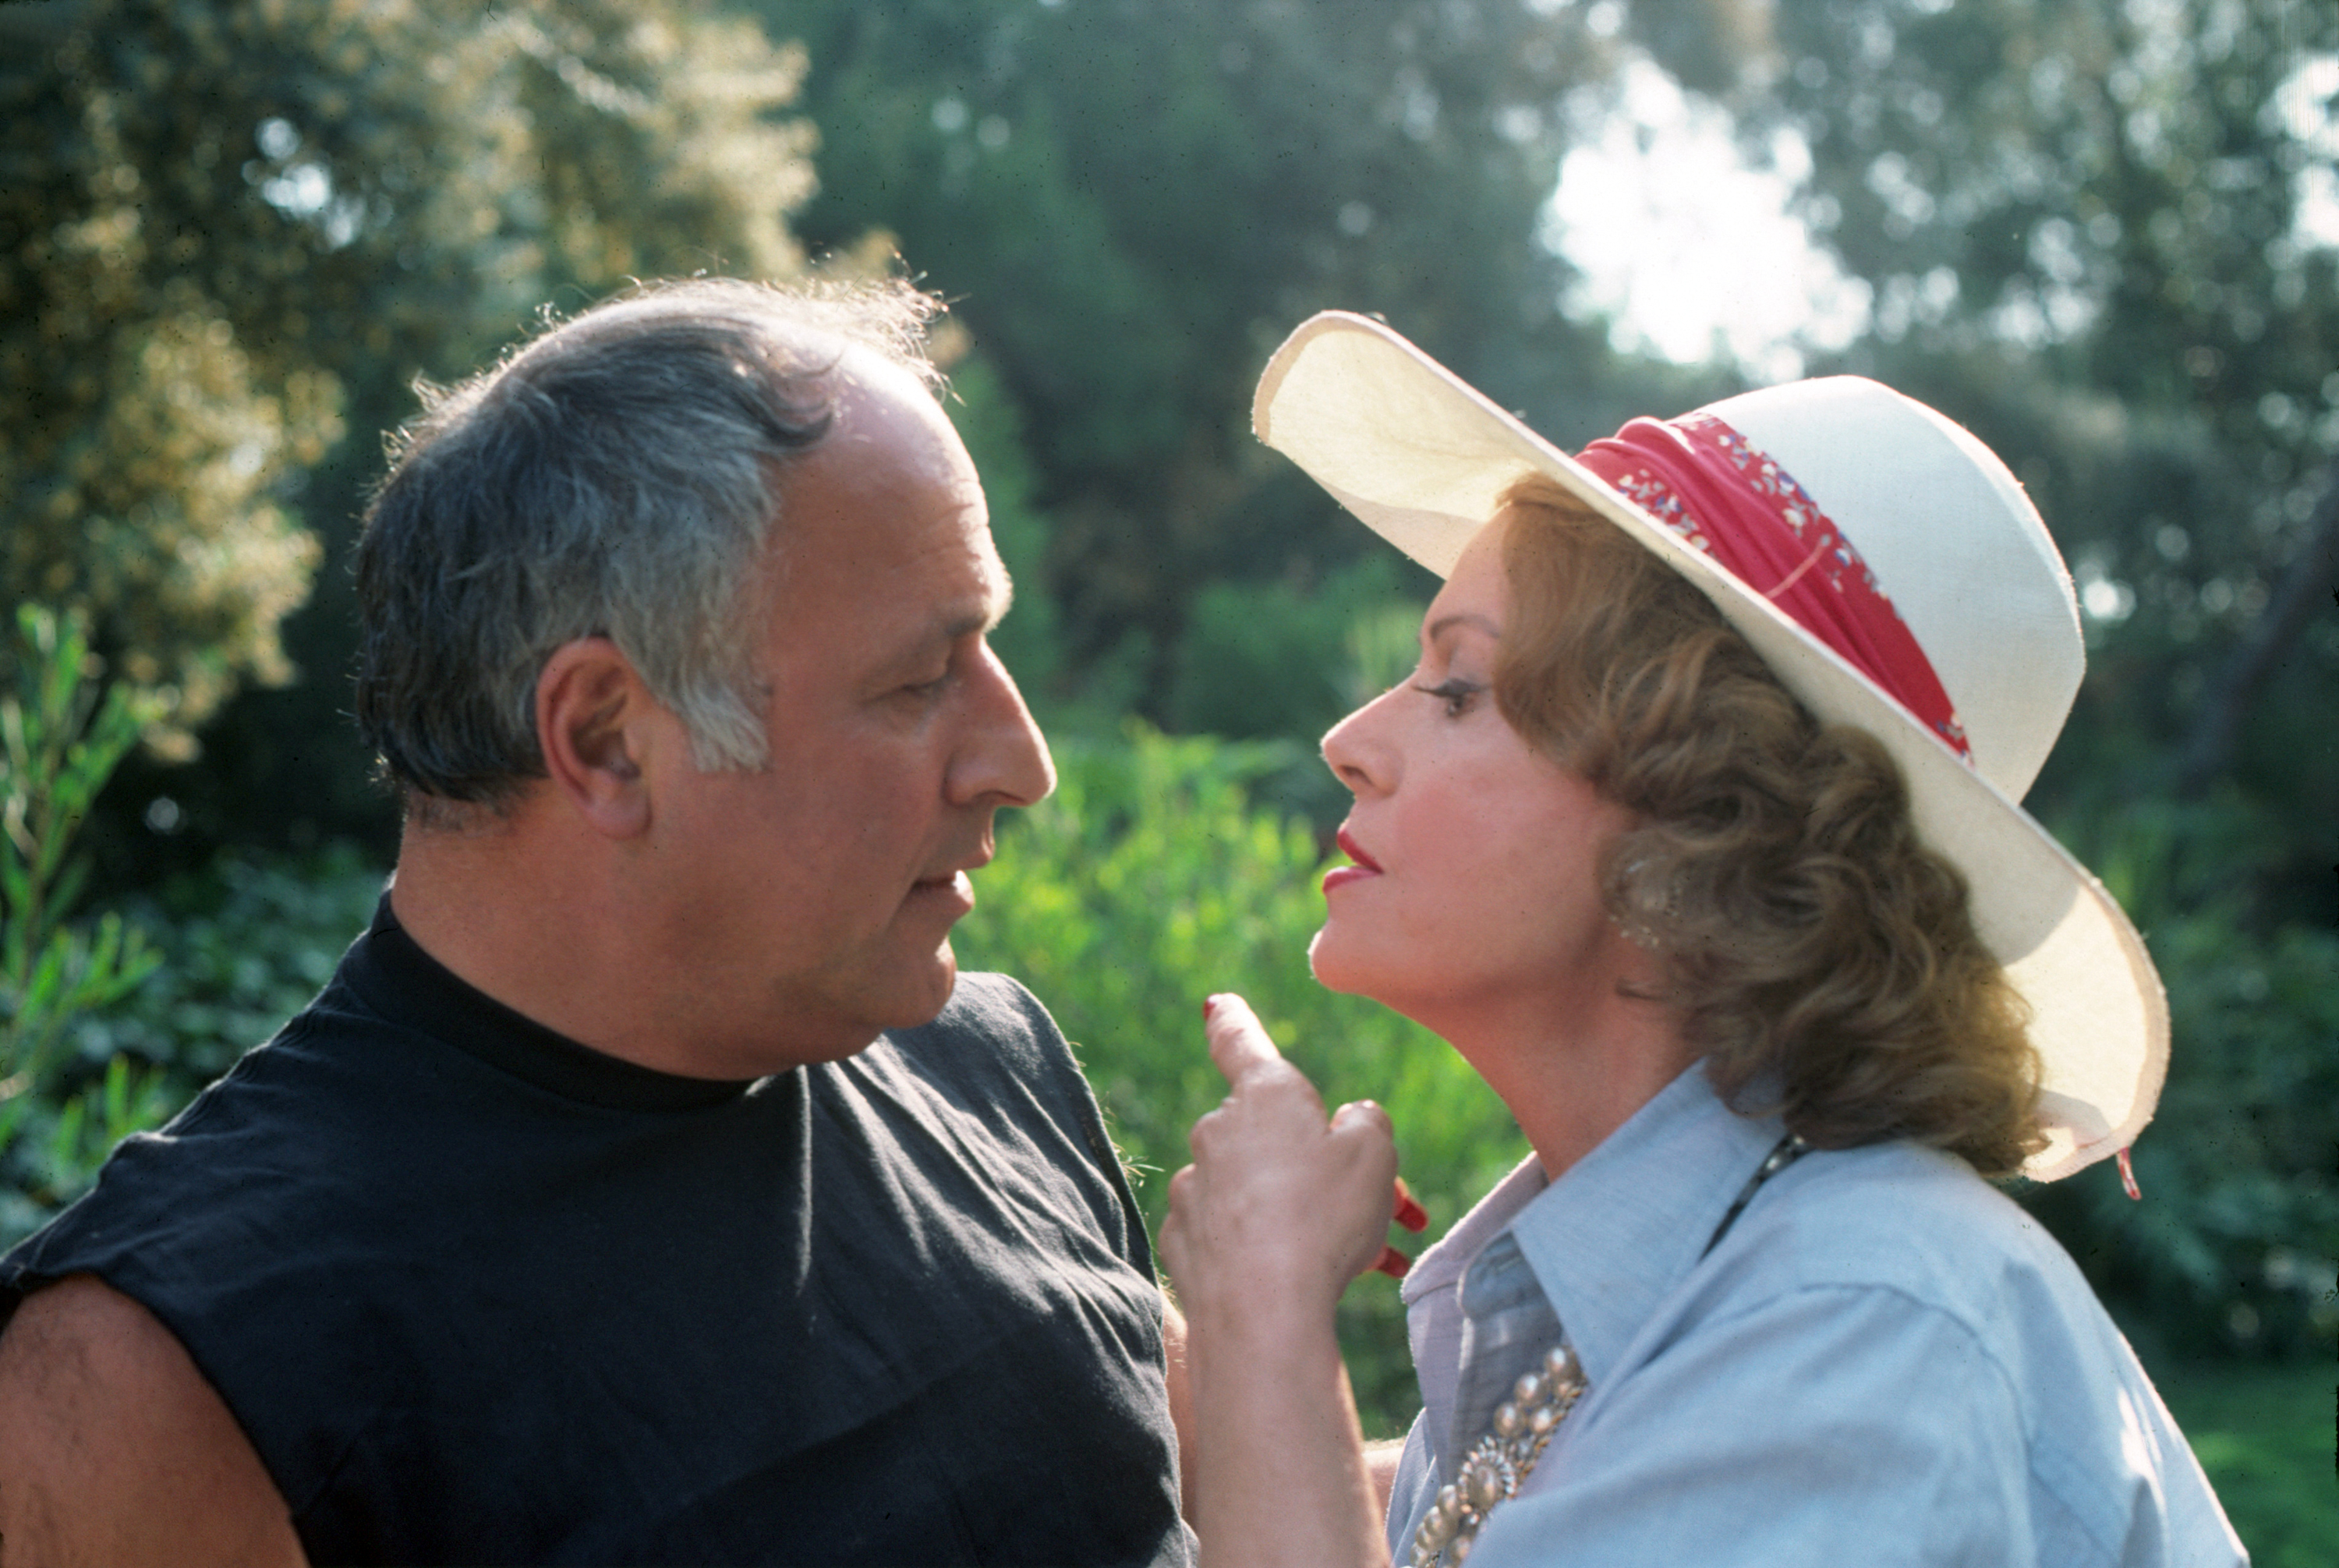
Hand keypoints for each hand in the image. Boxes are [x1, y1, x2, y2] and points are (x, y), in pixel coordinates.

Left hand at [1159, 994, 1404, 1320]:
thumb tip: (1348, 1120)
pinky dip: (1270, 1251)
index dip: (1233, 1020)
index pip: (1241, 1041)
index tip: (1214, 1004)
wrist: (1264, 1311)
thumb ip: (1365, 1122)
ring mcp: (1196, 1189)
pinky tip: (1309, 1279)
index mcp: (1265, 1095)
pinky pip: (1237, 1238)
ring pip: (1263, 1193)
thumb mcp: (1375, 1154)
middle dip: (1327, 1167)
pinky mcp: (1185, 1243)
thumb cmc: (1324, 1218)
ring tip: (1370, 1258)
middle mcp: (1218, 1132)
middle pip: (1277, 1139)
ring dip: (1310, 1216)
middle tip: (1387, 1208)